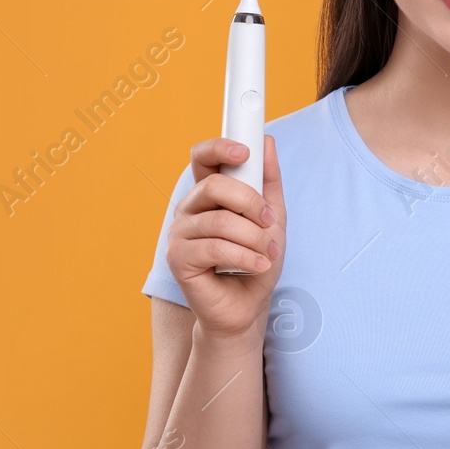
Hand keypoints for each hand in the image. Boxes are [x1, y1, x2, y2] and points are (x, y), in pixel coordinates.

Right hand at [165, 133, 286, 338]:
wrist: (247, 306)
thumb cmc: (255, 260)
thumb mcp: (272, 218)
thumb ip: (268, 181)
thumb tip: (266, 142)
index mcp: (207, 194)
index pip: (202, 157)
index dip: (219, 148)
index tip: (245, 152)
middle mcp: (188, 209)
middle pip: (214, 186)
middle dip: (250, 203)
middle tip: (269, 222)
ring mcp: (179, 233)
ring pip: (220, 221)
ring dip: (254, 238)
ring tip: (268, 253)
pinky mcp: (177, 258)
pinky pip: (214, 248)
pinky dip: (245, 257)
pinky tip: (258, 266)